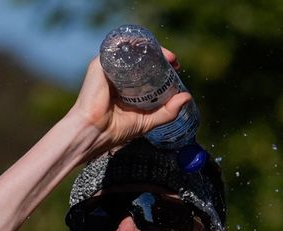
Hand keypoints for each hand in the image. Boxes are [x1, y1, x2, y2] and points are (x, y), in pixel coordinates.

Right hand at [69, 48, 192, 153]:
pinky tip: (147, 49)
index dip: (162, 66)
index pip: (146, 69)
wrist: (95, 132)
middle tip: (173, 61)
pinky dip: (133, 45)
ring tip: (166, 56)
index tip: (176, 67)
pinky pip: (118, 48)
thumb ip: (168, 111)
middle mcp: (117, 74)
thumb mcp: (148, 120)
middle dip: (159, 56)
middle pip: (140, 58)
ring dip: (150, 49)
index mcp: (126, 87)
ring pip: (131, 51)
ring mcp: (108, 68)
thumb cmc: (116, 129)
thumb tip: (186, 97)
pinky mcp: (99, 64)